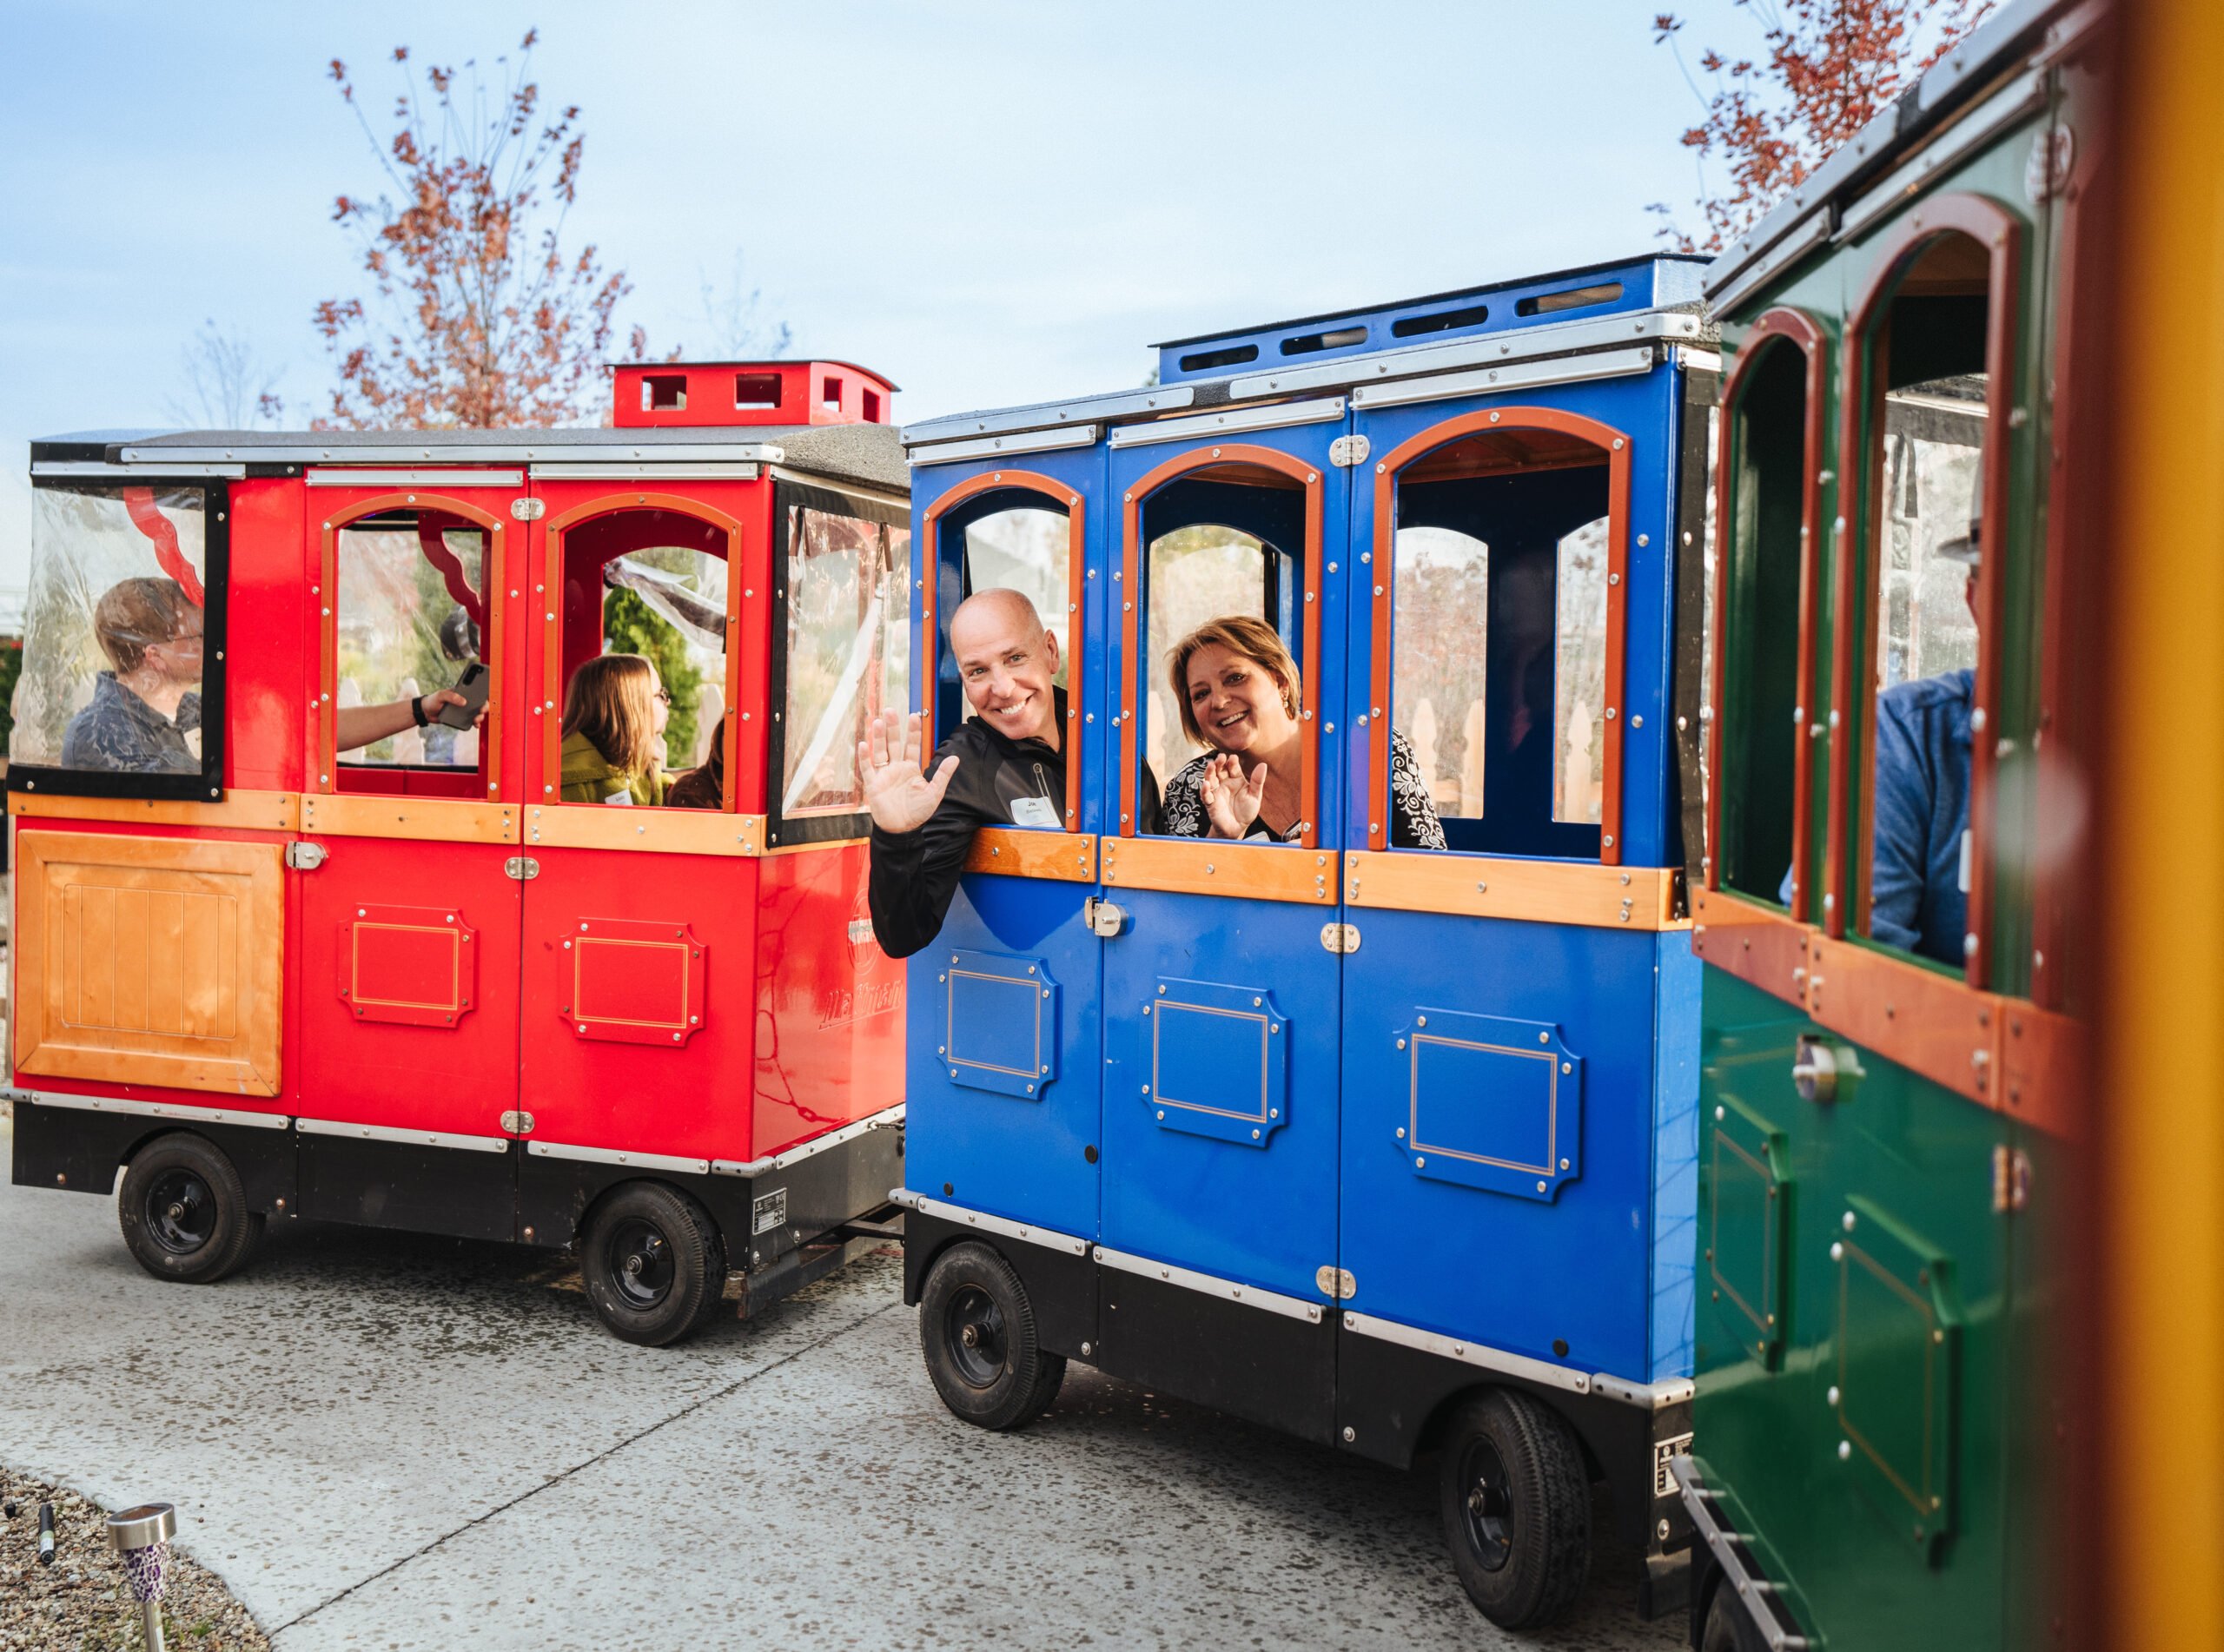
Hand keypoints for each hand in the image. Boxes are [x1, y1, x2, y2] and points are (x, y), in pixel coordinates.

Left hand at [420, 690, 485, 727]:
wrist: (426, 713)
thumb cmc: (432, 700)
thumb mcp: (441, 695)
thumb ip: (451, 696)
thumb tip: (463, 701)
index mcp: (461, 692)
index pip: (475, 691)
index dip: (482, 694)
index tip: (484, 699)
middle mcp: (465, 701)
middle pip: (479, 703)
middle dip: (483, 707)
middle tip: (481, 711)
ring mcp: (463, 710)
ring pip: (476, 713)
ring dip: (480, 717)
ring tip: (476, 720)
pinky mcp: (461, 718)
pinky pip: (470, 721)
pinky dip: (475, 723)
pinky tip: (475, 724)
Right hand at [858, 710, 957, 834]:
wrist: (902, 830)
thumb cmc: (918, 812)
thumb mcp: (934, 793)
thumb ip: (943, 775)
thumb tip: (955, 758)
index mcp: (911, 768)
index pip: (912, 745)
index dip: (913, 732)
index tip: (914, 716)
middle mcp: (896, 768)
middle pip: (893, 743)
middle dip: (892, 728)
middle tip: (891, 711)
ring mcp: (884, 775)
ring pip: (880, 752)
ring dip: (878, 737)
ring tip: (879, 722)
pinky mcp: (873, 784)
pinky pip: (867, 768)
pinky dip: (864, 757)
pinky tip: (864, 744)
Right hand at [1198, 752, 1265, 838]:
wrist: (1238, 828)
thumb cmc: (1246, 811)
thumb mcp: (1255, 796)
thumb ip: (1257, 781)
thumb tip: (1263, 765)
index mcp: (1236, 779)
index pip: (1233, 767)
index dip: (1232, 762)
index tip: (1233, 758)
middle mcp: (1225, 783)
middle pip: (1220, 770)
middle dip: (1219, 763)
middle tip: (1221, 757)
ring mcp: (1217, 792)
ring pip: (1210, 779)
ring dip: (1209, 772)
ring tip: (1211, 766)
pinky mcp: (1211, 803)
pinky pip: (1206, 795)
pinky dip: (1205, 790)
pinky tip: (1206, 784)